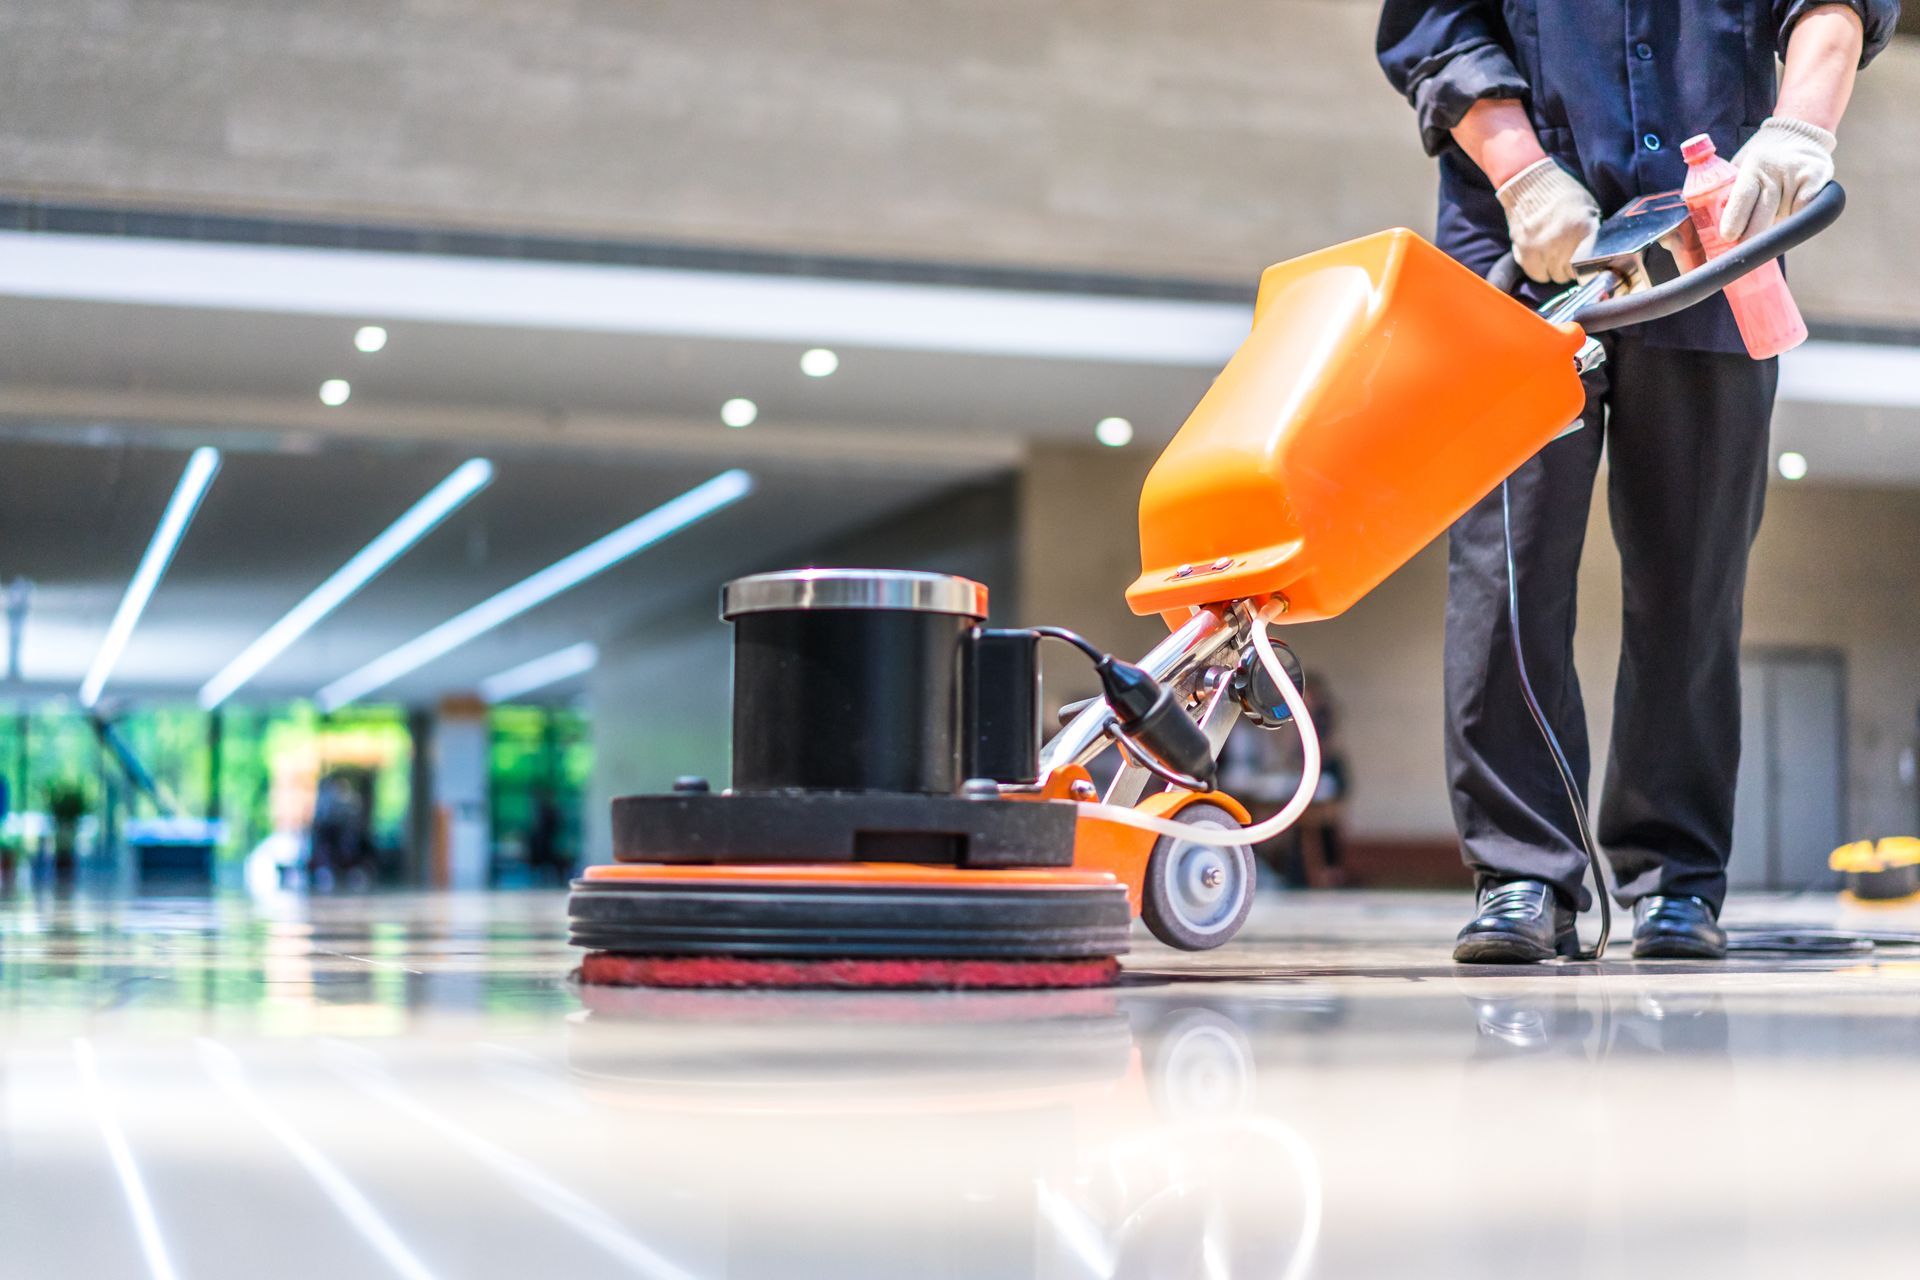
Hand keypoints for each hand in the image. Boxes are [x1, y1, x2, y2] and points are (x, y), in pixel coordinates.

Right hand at [1495, 158, 1599, 283]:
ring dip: (1555, 269)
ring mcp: (1542, 248)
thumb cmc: (1562, 194)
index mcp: (1584, 229)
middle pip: (1571, 273)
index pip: (1590, 264)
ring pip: (1554, 276)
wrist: (1530, 183)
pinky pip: (1536, 274)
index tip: (1585, 263)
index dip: (1588, 265)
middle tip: (1568, 258)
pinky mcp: (1525, 251)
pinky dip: (1540, 270)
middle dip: (1571, 268)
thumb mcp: (1588, 208)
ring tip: (1554, 257)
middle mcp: (1563, 242)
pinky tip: (1542, 260)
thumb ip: (1592, 232)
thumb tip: (1597, 255)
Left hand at [1720, 117, 1835, 241]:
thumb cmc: (1761, 162)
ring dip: (1774, 230)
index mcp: (1753, 165)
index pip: (1743, 196)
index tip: (1727, 237)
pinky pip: (1804, 212)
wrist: (1799, 135)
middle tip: (1743, 249)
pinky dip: (1795, 222)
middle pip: (1764, 214)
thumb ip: (1728, 191)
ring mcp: (1800, 174)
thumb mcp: (1740, 167)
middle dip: (1752, 236)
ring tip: (1766, 228)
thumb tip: (1710, 226)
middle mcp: (1777, 168)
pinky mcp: (1819, 178)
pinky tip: (1787, 220)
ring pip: (1784, 218)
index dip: (1735, 220)